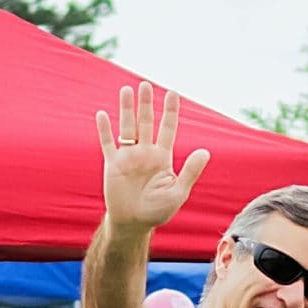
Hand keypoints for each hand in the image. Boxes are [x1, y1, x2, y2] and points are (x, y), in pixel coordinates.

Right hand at [96, 81, 209, 232]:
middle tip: (145, 84)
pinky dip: (105, 130)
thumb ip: (190, 171)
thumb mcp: (178, 192)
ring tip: (127, 90)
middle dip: (146, 104)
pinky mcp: (113, 165)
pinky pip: (108, 144)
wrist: (134, 223)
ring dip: (126, 109)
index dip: (170, 111)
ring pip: (127, 128)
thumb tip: (206, 151)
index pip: (168, 129)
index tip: (172, 93)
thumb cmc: (158, 210)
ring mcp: (128, 157)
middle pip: (146, 123)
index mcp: (162, 158)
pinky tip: (102, 114)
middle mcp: (145, 153)